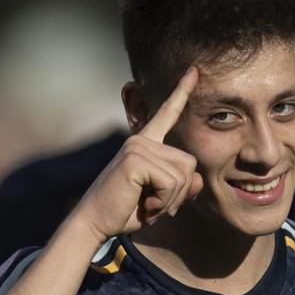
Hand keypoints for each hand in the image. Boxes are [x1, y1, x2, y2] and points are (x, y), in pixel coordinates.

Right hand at [71, 68, 203, 242]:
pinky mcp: (136, 159)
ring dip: (171, 200)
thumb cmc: (127, 210)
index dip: (182, 92)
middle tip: (153, 204)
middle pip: (190, 164)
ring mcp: (138, 146)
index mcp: (146, 144)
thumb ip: (182, 187)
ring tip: (147, 205)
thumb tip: (199, 180)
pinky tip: (144, 206)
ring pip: (184, 176)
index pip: (167, 114)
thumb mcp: (163, 199)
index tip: (195, 70)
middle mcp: (142, 140)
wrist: (96, 223)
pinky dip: (164, 202)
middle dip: (179, 193)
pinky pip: (171, 184)